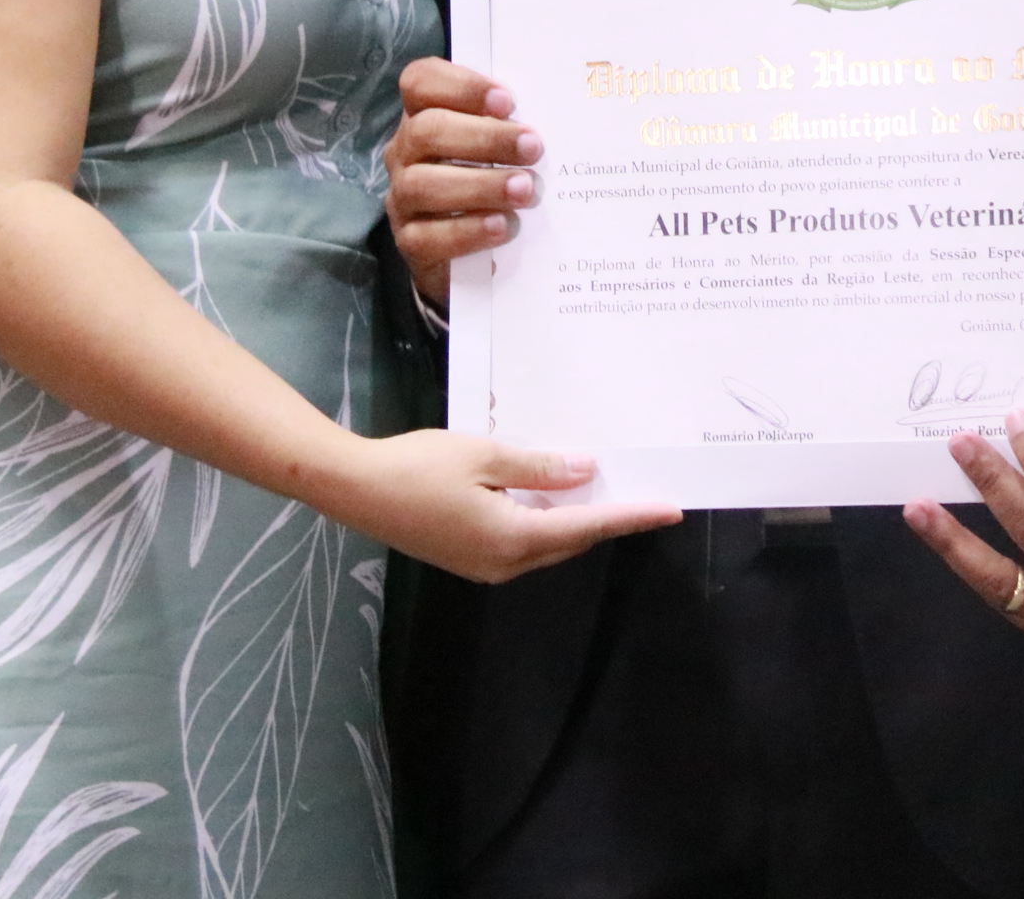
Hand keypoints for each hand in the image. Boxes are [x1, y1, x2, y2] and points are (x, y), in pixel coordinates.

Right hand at [323, 428, 679, 583]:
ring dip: (573, 520)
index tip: (670, 510)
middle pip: (570, 541)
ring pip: (546, 544)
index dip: (631, 517)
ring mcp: (483, 566)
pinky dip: (544, 522)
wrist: (354, 488)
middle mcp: (504, 563)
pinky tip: (549, 495)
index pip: (589, 528)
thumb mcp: (486, 457)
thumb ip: (540, 467)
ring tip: (602, 487)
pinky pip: (521, 542)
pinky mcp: (466, 557)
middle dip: (606, 519)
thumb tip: (586, 471)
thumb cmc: (418, 467)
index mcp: (513, 539)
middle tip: (639, 489)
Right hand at [385, 58, 541, 303]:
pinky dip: (468, 230)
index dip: (460, 86)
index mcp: (425, 115)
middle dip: (485, 137)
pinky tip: (503, 225)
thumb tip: (560, 120)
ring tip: (524, 190)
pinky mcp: (410, 241)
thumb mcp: (503, 147)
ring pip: (423, 184)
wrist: (473, 250)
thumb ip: (516, 127)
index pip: (420, 82)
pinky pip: (427, 236)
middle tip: (533, 148)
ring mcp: (402, 197)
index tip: (506, 101)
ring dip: (480, 185)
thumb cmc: (496, 179)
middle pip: (427, 131)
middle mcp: (405, 152)